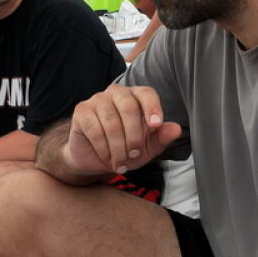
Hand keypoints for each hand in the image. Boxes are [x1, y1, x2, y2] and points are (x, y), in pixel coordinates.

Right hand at [65, 84, 181, 175]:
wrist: (95, 159)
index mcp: (136, 96)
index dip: (152, 107)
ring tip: (121, 163)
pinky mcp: (81, 110)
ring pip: (112, 122)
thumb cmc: (125, 148)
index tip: (156, 125)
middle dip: (134, 136)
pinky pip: (95, 129)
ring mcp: (97, 99)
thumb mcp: (147, 148)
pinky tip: (107, 159)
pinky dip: (103, 148)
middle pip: (129, 107)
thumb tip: (176, 129)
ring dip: (118, 147)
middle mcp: (117, 93)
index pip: (147, 93)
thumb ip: (161, 137)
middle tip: (135, 155)